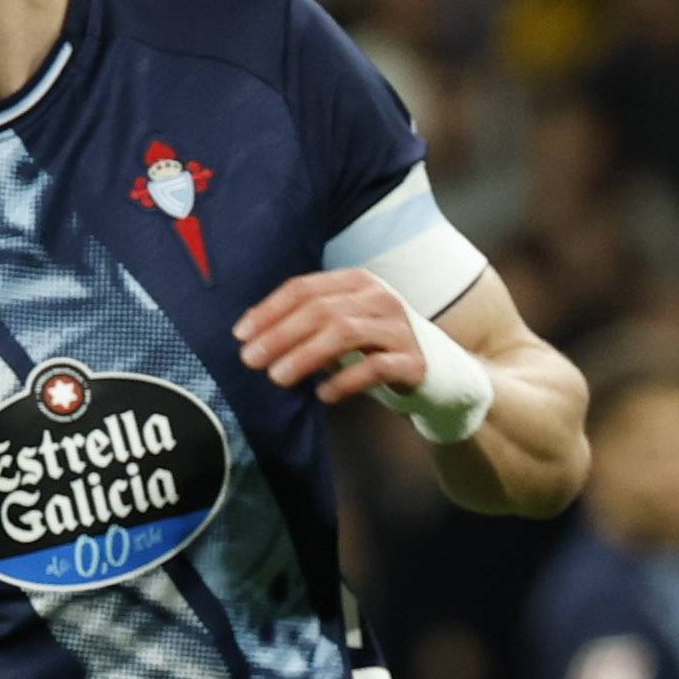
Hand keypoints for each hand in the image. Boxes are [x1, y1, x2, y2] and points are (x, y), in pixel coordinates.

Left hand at [231, 268, 424, 405]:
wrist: (439, 373)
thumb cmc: (374, 348)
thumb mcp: (338, 326)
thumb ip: (302, 323)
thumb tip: (247, 332)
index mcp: (357, 283)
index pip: (305, 288)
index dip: (269, 310)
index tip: (239, 335)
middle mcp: (380, 299)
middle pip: (321, 310)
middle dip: (280, 334)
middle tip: (250, 360)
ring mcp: (400, 328)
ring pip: (345, 333)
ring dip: (305, 355)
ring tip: (277, 377)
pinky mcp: (414, 361)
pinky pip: (375, 367)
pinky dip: (344, 380)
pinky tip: (322, 395)